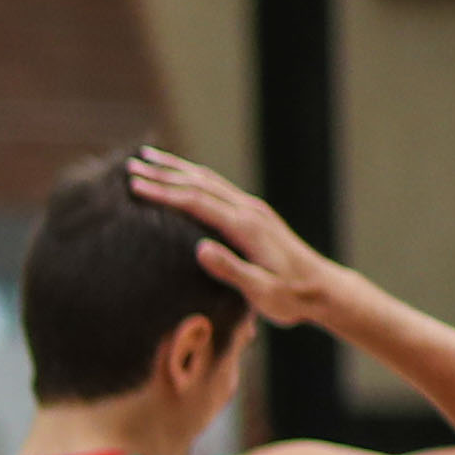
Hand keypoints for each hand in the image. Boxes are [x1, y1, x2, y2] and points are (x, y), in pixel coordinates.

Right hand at [129, 147, 349, 327]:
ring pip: (209, 180)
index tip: (135, 186)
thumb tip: (200, 249)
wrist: (322, 288)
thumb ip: (232, 269)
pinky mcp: (254, 214)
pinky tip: (182, 176)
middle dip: (164, 172)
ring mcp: (253, 209)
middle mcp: (249, 210)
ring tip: (150, 159)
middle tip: (132, 165)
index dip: (164, 193)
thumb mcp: (261, 291)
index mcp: (246, 227)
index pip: (197, 202)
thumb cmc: (290, 296)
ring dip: (177, 169)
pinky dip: (194, 178)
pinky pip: (218, 188)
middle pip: (200, 183)